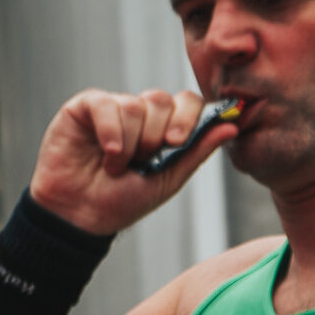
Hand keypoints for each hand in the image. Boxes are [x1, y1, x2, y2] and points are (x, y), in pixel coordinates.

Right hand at [28, 87, 237, 235]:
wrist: (83, 214)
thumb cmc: (124, 200)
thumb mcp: (170, 178)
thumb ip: (198, 150)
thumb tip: (231, 126)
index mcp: (165, 128)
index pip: (188, 102)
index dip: (189, 117)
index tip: (177, 142)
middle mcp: (141, 114)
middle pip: (162, 100)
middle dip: (157, 134)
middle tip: (145, 160)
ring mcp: (113, 108)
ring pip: (133, 104)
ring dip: (130, 142)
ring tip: (116, 165)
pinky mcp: (84, 107)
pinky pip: (105, 104)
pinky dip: (110, 131)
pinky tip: (107, 153)